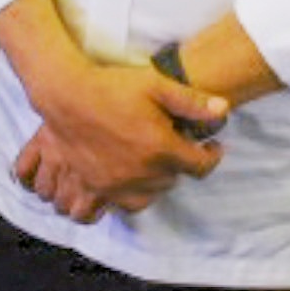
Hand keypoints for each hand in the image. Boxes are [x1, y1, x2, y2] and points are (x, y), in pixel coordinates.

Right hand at [19, 54, 224, 215]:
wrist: (65, 95)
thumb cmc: (111, 87)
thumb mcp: (156, 85)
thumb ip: (192, 101)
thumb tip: (224, 110)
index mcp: (161, 149)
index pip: (201, 166)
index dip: (212, 156)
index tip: (212, 148)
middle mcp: (140, 173)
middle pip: (173, 181)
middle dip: (178, 166)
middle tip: (174, 148)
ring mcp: (114, 184)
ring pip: (147, 198)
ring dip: (154, 185)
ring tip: (150, 168)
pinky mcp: (93, 187)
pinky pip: (116, 206)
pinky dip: (124, 198)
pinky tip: (124, 183)